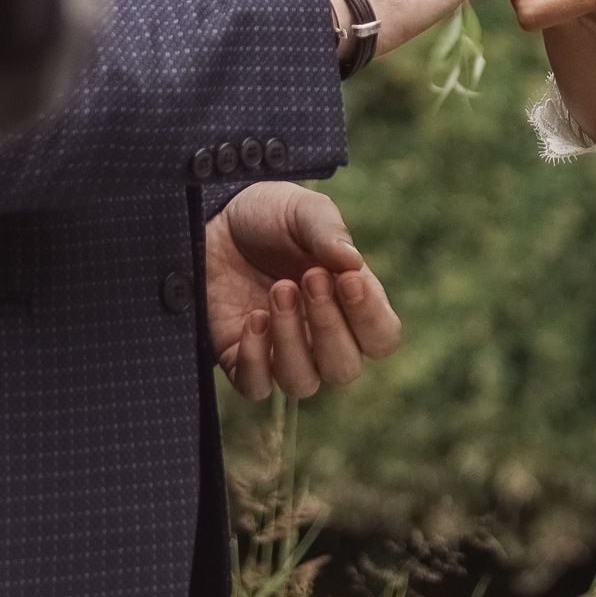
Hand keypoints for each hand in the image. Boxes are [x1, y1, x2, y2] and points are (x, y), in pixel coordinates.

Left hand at [208, 183, 401, 399]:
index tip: (348, 280)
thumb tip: (352, 263)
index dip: (371, 317)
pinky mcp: (241, 359)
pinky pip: (256, 385)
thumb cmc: (268, 217)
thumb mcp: (302, 211)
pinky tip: (253, 318)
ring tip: (279, 290)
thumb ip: (329, 232)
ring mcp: (281, 352)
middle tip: (310, 277)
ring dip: (292, 340)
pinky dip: (256, 357)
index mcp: (350, 303)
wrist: (213, 221)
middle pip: (345, 368)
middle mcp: (321, 337)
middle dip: (329, 325)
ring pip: (302, 381)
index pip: (382, 338)